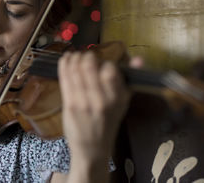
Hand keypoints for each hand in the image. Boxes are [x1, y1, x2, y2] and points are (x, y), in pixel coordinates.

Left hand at [58, 51, 140, 181]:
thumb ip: (129, 79)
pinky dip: (64, 65)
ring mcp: (84, 103)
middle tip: (85, 56)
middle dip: (86, 56)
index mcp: (118, 98)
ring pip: (75, 70)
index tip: (101, 62)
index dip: (104, 62)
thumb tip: (139, 58)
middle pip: (89, 66)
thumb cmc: (108, 122)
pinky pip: (65, 78)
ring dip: (73, 58)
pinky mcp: (70, 105)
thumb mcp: (123, 102)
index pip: (110, 70)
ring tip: (74, 56)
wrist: (92, 148)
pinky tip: (65, 60)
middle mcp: (101, 100)